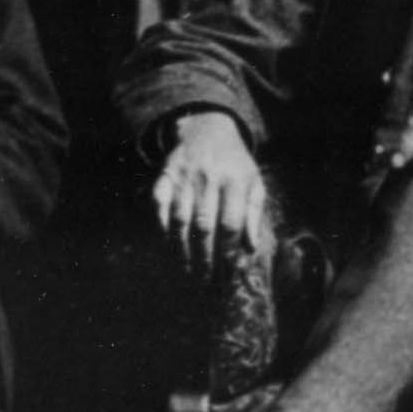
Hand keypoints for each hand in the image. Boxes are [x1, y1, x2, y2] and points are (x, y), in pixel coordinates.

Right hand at [153, 110, 268, 279]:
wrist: (208, 129)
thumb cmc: (235, 165)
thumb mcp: (254, 183)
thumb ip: (254, 215)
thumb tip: (250, 249)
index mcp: (236, 181)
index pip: (232, 225)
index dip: (228, 254)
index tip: (227, 277)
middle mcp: (210, 178)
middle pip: (205, 226)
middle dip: (204, 259)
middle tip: (205, 283)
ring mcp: (184, 176)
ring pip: (179, 219)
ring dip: (181, 250)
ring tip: (186, 272)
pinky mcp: (165, 174)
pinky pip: (159, 204)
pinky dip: (161, 227)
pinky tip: (166, 246)